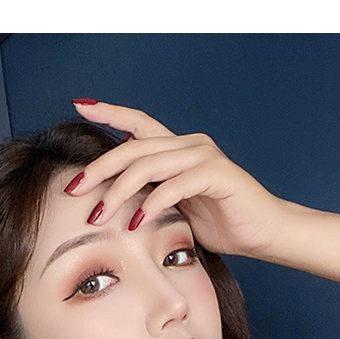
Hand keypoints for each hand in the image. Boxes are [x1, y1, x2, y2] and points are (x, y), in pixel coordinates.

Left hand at [68, 99, 288, 258]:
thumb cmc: (223, 224)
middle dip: (99, 168)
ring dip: (118, 191)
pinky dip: (152, 204)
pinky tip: (136, 223)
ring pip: (148, 165)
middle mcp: (189, 145)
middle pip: (133, 147)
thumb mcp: (177, 210)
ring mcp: (204, 156)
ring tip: (99, 216)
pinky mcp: (217, 174)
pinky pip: (174, 185)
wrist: (266, 233)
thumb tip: (113, 203)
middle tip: (73, 189)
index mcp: (178, 149)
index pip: (138, 124)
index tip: (80, 105)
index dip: (110, 112)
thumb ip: (151, 197)